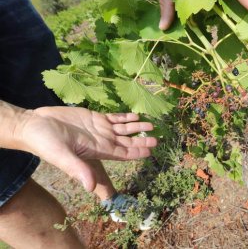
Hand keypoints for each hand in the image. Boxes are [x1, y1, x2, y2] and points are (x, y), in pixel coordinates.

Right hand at [16, 106, 156, 191]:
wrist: (34, 126)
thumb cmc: (45, 142)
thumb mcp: (61, 156)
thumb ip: (77, 170)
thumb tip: (91, 188)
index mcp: (97, 150)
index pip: (123, 153)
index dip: (138, 152)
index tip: (152, 150)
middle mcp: (102, 140)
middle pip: (127, 141)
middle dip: (142, 140)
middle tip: (158, 138)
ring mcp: (99, 128)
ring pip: (123, 128)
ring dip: (137, 126)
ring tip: (151, 124)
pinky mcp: (93, 117)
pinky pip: (114, 117)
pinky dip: (125, 116)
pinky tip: (135, 115)